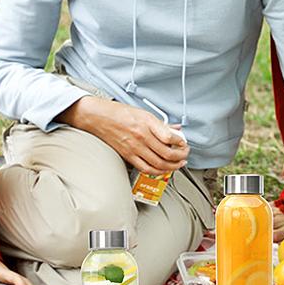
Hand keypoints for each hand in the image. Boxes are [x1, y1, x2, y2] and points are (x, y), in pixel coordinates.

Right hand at [58, 96, 188, 173]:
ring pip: (159, 164)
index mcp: (146, 123)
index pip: (169, 137)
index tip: (184, 142)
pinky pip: (146, 168)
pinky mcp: (128, 156)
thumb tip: (176, 129)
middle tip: (185, 154)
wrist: (98, 117)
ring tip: (179, 164)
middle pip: (167, 153)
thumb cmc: (119, 113)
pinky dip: (158, 171)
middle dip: (180, 156)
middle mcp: (141, 136)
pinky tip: (164, 169)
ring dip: (173, 166)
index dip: (180, 142)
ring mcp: (134, 148)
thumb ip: (161, 124)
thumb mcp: (144, 113)